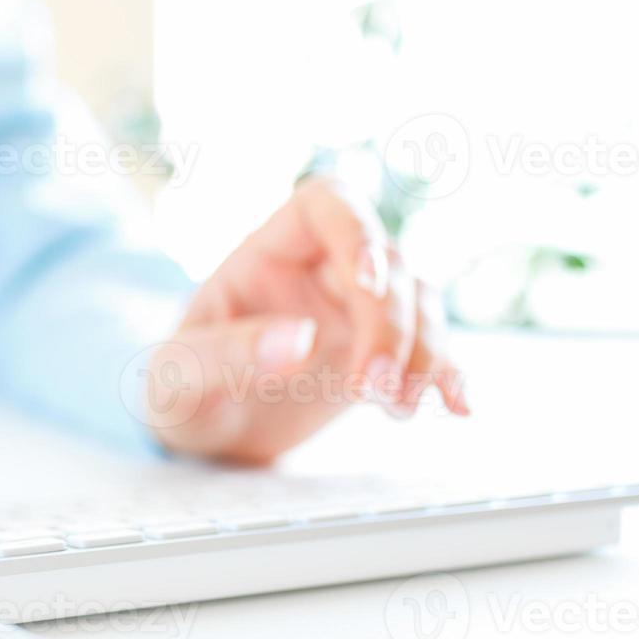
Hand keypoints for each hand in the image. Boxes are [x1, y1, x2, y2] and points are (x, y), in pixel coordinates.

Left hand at [149, 177, 468, 463]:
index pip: (327, 205)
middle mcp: (320, 268)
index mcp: (267, 251)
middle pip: (386, 265)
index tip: (369, 285)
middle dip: (391, 327)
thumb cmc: (178, 393)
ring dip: (424, 353)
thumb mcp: (180, 377)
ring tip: (401, 410)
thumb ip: (230, 355)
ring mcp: (354, 309)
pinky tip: (460, 406)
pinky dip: (447, 375)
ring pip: (420, 302)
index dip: (358, 232)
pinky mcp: (379, 353)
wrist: (202, 433)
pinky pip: (428, 350)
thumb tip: (300, 342)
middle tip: (375, 392)